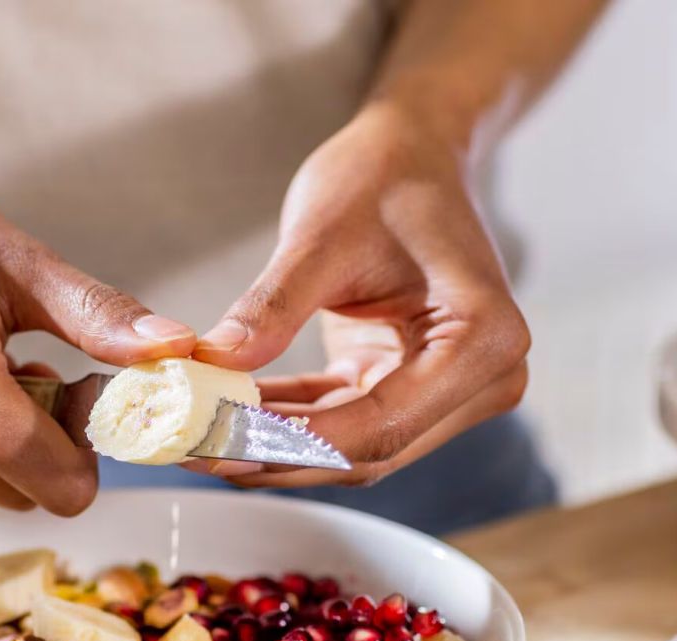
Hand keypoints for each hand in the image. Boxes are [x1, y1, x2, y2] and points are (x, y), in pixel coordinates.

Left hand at [193, 102, 528, 486]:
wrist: (414, 152)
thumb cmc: (384, 175)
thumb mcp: (321, 235)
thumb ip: (272, 307)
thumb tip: (214, 365)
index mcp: (483, 338)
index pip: (380, 423)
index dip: (294, 442)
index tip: (220, 442)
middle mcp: (484, 379)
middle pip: (369, 449)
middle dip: (276, 453)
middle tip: (192, 448)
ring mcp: (453, 391)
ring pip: (352, 448)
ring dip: (274, 446)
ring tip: (195, 438)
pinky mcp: (412, 388)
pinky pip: (342, 422)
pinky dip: (286, 422)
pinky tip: (226, 416)